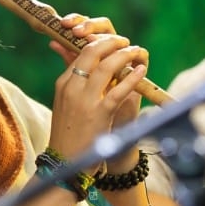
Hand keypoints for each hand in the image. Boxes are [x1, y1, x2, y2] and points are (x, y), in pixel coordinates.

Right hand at [46, 30, 148, 163]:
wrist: (65, 163)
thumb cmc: (68, 134)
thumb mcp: (66, 103)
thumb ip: (74, 81)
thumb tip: (74, 62)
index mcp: (63, 84)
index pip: (81, 52)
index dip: (99, 43)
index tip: (113, 43)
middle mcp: (72, 88)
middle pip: (91, 52)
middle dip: (111, 42)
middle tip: (125, 42)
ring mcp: (85, 100)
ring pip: (106, 66)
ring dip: (124, 55)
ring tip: (136, 51)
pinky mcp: (99, 114)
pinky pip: (118, 90)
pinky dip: (132, 78)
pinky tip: (141, 71)